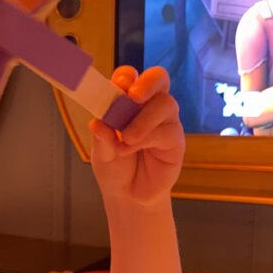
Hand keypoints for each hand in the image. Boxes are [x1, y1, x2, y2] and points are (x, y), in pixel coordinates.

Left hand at [89, 66, 184, 207]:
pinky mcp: (176, 140)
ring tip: (126, 140)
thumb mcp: (101, 153)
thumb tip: (97, 122)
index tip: (117, 84)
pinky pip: (167, 131)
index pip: (130, 77)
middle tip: (133, 96)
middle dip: (147, 83)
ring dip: (142, 120)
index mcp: (128, 101)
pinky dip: (146, 138)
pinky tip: (131, 149)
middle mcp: (150, 106)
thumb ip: (101, 138)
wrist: (129, 195)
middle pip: (158, 79)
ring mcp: (166, 122)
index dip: (125, 76)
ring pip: (164, 104)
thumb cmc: (115, 167)